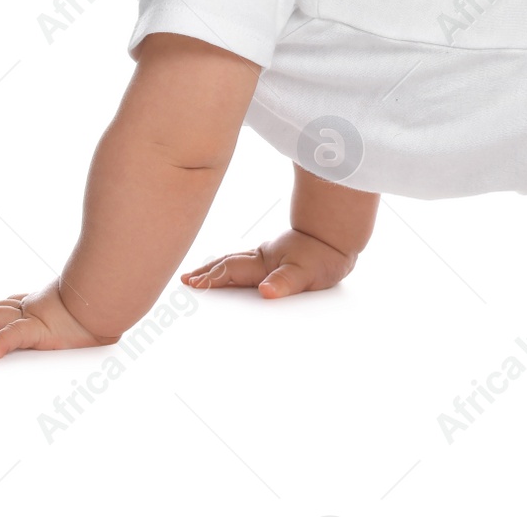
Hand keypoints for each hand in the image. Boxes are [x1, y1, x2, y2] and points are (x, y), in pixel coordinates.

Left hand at [0, 277, 119, 358]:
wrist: (126, 294)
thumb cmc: (113, 301)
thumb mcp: (90, 318)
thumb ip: (80, 321)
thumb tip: (90, 331)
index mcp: (43, 305)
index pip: (3, 307)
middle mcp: (35, 308)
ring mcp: (38, 315)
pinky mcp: (45, 327)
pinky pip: (17, 336)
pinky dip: (2, 343)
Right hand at [182, 229, 355, 297]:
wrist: (340, 236)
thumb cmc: (325, 254)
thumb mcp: (307, 272)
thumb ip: (286, 282)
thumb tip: (265, 291)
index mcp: (262, 262)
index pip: (228, 271)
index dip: (209, 279)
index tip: (190, 284)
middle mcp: (261, 258)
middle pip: (226, 264)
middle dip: (205, 272)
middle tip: (186, 280)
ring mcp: (268, 257)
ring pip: (236, 263)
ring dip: (217, 269)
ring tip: (201, 277)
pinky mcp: (277, 259)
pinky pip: (248, 264)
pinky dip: (234, 268)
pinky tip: (235, 274)